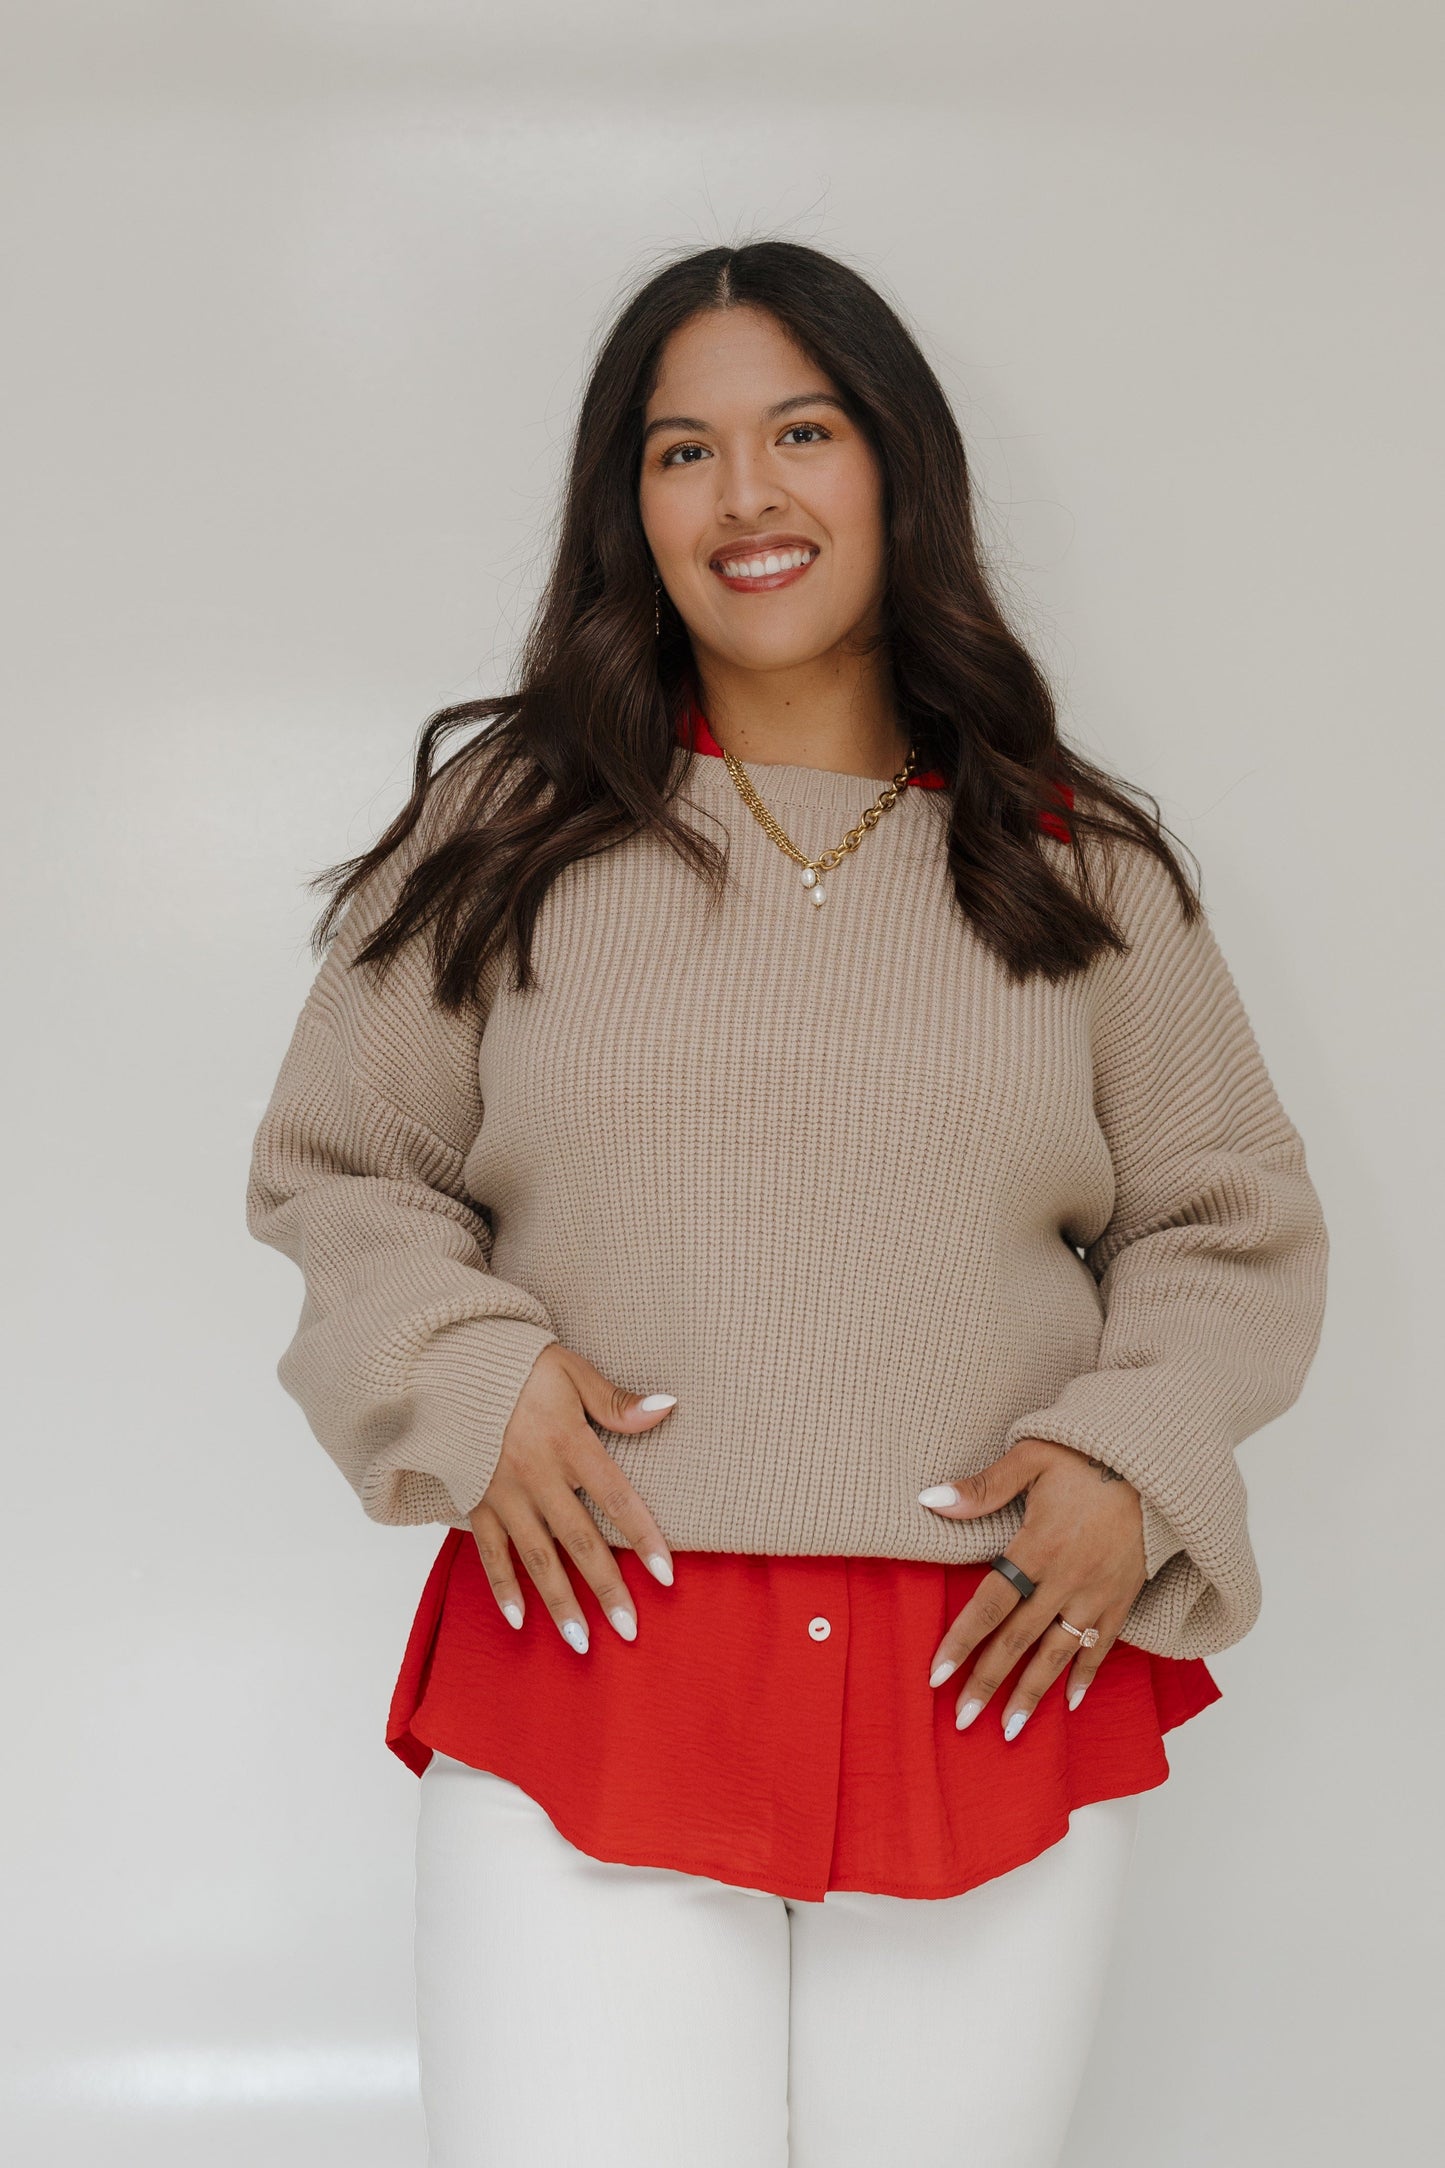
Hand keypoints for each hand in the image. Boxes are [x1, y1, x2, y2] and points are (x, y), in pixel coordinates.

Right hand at [468, 1343, 677, 1653]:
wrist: (445, 1366)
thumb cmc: (515, 1366)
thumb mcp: (570, 1370)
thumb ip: (616, 1400)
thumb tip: (667, 1407)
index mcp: (568, 1443)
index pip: (615, 1498)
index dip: (643, 1537)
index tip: (666, 1575)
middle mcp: (538, 1476)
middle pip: (579, 1541)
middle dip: (606, 1589)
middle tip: (630, 1630)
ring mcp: (504, 1494)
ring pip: (537, 1558)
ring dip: (560, 1602)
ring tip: (581, 1642)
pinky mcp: (475, 1502)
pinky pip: (490, 1552)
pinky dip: (503, 1587)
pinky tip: (520, 1620)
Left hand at [918, 1436, 1147, 1737]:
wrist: (1155, 1463)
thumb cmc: (1086, 1455)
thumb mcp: (1030, 1457)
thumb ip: (981, 1487)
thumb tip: (930, 1500)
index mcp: (1037, 1547)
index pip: (989, 1605)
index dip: (961, 1641)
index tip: (936, 1675)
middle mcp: (1065, 1579)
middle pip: (1018, 1641)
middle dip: (988, 1683)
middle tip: (961, 1720)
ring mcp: (1096, 1594)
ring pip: (1058, 1654)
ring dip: (1032, 1694)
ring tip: (1009, 1729)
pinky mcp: (1123, 1598)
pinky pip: (1102, 1645)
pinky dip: (1087, 1674)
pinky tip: (1071, 1702)